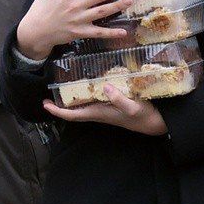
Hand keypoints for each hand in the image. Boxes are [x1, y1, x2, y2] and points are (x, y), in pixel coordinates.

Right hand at [16, 0, 133, 59]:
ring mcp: (80, 19)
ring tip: (130, 0)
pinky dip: (112, 33)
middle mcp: (76, 5)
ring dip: (118, 5)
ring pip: (104, 11)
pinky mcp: (81, 31)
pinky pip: (99, 32)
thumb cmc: (41, 9)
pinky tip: (123, 31)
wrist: (36, 31)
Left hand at [43, 84, 168, 135]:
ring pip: (84, 102)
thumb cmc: (145, 117)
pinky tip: (88, 80)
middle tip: (48, 90)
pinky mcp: (113, 103)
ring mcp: (106, 107)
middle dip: (61, 102)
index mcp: (100, 113)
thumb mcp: (134, 107)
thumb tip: (104, 87)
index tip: (45, 105)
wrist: (158, 123)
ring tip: (62, 82)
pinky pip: (95, 97)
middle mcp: (100, 111)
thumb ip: (119, 99)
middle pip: (75, 109)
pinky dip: (87, 90)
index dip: (58, 111)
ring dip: (72, 95)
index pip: (74, 115)